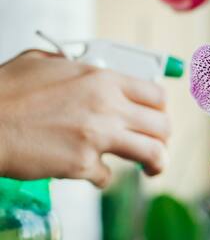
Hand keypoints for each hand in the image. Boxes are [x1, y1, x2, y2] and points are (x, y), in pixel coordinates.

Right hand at [0, 50, 169, 187]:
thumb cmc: (7, 91)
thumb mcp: (45, 62)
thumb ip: (76, 65)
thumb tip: (91, 67)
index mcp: (103, 79)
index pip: (156, 94)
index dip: (160, 108)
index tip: (157, 116)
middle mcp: (108, 106)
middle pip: (162, 125)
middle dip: (163, 137)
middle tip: (156, 143)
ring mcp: (98, 137)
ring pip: (152, 153)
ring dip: (156, 163)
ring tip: (153, 168)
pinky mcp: (82, 164)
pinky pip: (107, 177)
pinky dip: (101, 177)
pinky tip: (91, 172)